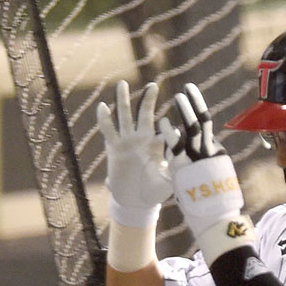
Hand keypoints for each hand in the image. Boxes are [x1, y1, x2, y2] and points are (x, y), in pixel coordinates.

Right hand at [96, 80, 170, 226]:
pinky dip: (105, 120)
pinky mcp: (113, 149)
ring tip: (122, 84)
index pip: (164, 132)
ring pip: (124, 117)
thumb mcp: (169, 182)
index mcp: (157, 146)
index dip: (169, 130)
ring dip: (123, 101)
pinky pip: (108, 131)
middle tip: (153, 85)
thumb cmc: (155, 192)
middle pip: (144, 115)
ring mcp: (126, 142)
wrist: (135, 201)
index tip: (174, 129)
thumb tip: (183, 159)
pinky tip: (102, 107)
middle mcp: (142, 140)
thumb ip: (175, 171)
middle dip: (148, 100)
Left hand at [159, 83, 251, 262]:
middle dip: (194, 104)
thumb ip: (206, 162)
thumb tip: (208, 153)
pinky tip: (161, 123)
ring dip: (185, 111)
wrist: (214, 216)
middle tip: (186, 89)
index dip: (198, 111)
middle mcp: (208, 151)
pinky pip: (176, 147)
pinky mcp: (186, 167)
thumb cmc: (211, 199)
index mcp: (213, 152)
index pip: (206, 127)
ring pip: (194, 128)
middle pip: (202, 121)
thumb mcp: (209, 176)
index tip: (192, 98)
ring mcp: (198, 158)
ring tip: (178, 96)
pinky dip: (168, 134)